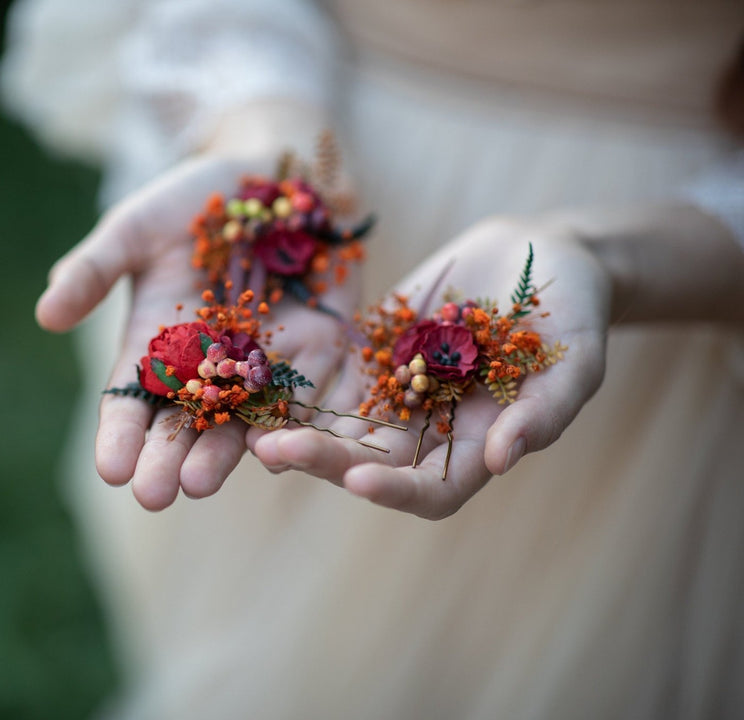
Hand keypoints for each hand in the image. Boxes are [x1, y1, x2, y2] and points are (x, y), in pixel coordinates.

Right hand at [38, 152, 359, 509]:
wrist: (272, 174)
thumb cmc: (193, 199)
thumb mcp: (136, 228)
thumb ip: (95, 269)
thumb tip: (45, 315)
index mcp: (156, 347)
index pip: (132, 401)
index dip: (120, 435)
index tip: (108, 469)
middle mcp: (207, 370)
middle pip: (184, 425)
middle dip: (167, 460)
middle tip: (152, 495)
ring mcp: (261, 367)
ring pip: (241, 423)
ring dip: (222, 455)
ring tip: (200, 483)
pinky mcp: (316, 354)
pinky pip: (307, 399)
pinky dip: (296, 426)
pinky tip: (282, 451)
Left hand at [248, 215, 612, 518]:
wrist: (542, 254)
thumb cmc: (575, 313)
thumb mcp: (576, 361)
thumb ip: (544, 413)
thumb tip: (502, 462)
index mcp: (477, 446)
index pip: (430, 492)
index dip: (394, 492)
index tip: (359, 480)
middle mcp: (428, 429)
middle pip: (368, 463)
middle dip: (322, 460)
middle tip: (274, 451)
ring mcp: (395, 390)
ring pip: (336, 424)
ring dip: (295, 429)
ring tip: (249, 426)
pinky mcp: (371, 351)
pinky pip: (327, 373)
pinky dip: (294, 382)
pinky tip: (255, 378)